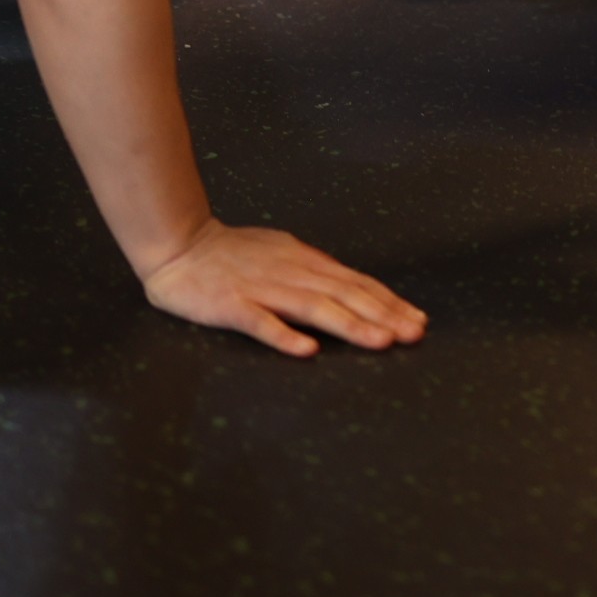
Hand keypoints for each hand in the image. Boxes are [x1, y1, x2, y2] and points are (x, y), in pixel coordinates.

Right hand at [140, 219, 426, 355]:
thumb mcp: (282, 254)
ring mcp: (262, 288)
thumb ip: (313, 271)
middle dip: (383, 315)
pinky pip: (260, 322)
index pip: (356, 282)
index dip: (388, 302)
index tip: (417, 320)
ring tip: (380, 341)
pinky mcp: (231, 305)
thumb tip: (351, 287)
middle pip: (344, 295)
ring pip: (313, 307)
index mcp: (303, 262)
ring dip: (350, 325)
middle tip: (414, 334)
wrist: (179, 245)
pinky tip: (306, 351)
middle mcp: (290, 273)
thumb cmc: (231, 254)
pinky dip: (284, 335)